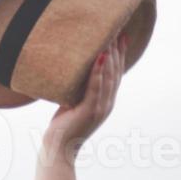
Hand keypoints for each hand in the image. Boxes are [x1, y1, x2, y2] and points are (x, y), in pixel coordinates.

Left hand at [45, 34, 124, 158]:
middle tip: (118, 29)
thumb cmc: (63, 128)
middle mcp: (107, 103)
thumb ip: (78, 91)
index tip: (121, 37)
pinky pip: (95, 87)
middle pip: (115, 72)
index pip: (115, 74)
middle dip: (117, 50)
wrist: (59, 150)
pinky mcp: (89, 111)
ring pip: (108, 77)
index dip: (119, 55)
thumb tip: (72, 74)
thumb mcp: (73, 105)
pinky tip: (99, 57)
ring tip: (110, 38)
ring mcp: (100, 107)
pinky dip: (97, 72)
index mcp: (105, 101)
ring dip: (110, 56)